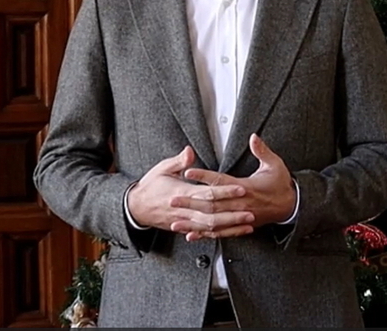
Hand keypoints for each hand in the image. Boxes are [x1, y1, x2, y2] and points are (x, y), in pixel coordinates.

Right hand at [127, 146, 253, 237]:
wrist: (135, 207)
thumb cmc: (151, 185)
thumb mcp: (162, 168)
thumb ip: (178, 161)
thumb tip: (189, 151)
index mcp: (182, 192)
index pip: (207, 193)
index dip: (225, 191)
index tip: (241, 188)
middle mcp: (184, 210)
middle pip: (212, 214)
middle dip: (232, 214)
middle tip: (251, 211)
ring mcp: (185, 221)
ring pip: (211, 227)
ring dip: (230, 227)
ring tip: (249, 224)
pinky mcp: (185, 228)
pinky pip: (206, 233)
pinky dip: (221, 234)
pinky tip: (235, 233)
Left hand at [173, 134, 295, 240]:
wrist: (290, 205)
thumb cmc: (281, 183)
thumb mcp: (275, 164)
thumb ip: (262, 151)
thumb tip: (253, 137)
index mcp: (246, 187)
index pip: (220, 182)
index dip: (203, 176)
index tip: (188, 172)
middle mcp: (240, 203)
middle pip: (211, 204)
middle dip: (191, 202)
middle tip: (172, 199)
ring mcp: (239, 217)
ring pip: (213, 221)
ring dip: (193, 222)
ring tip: (175, 222)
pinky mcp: (239, 225)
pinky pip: (219, 232)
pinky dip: (204, 234)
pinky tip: (190, 235)